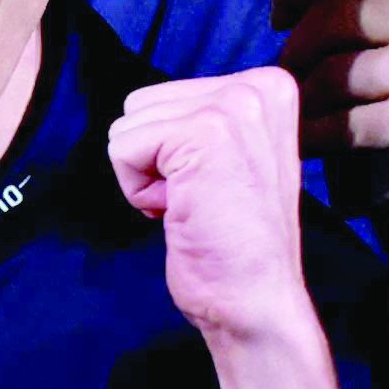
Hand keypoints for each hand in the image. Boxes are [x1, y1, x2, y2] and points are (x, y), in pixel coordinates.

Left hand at [114, 68, 335, 355]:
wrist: (255, 301)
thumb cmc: (232, 240)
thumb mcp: (229, 156)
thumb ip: (200, 117)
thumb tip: (149, 102)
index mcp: (267, 87)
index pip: (164, 95)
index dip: (171, 149)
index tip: (213, 186)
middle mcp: (257, 87)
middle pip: (141, 103)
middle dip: (156, 159)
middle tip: (203, 199)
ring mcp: (234, 107)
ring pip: (127, 124)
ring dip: (147, 174)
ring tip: (196, 205)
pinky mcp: (205, 134)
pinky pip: (122, 148)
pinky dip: (138, 190)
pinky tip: (182, 212)